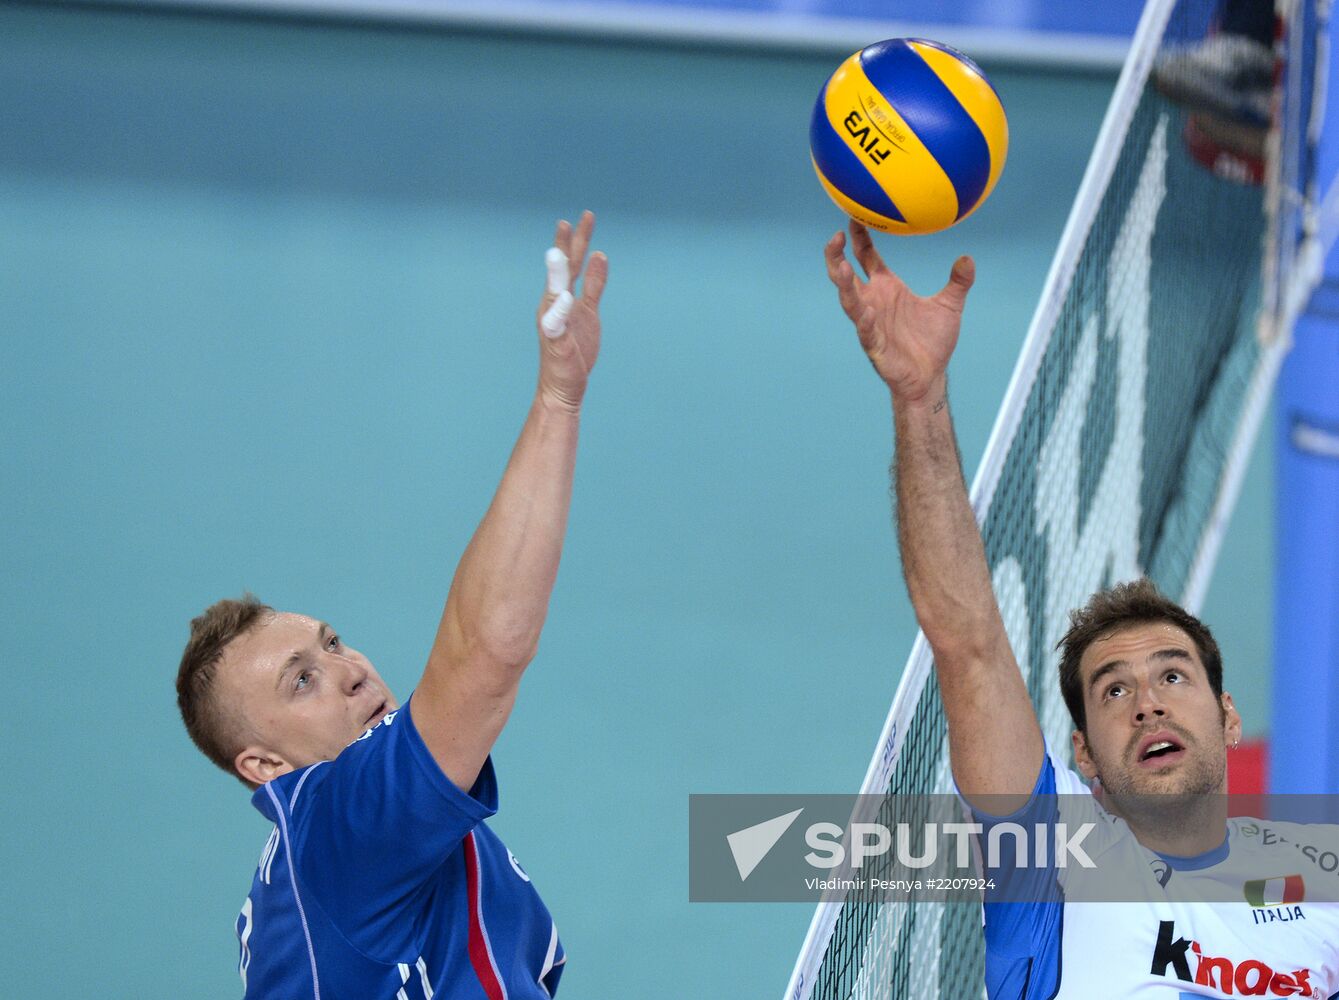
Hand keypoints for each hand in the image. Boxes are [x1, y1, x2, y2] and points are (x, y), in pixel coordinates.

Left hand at [536, 211, 607, 411]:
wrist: (565, 385)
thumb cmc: (558, 367)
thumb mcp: (557, 342)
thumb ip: (558, 318)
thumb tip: (563, 295)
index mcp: (551, 304)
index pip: (559, 272)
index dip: (562, 249)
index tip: (565, 226)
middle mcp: (560, 300)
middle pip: (570, 263)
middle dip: (575, 239)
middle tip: (583, 216)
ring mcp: (574, 307)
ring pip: (580, 271)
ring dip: (584, 248)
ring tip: (587, 225)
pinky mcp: (586, 316)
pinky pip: (593, 289)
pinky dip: (598, 273)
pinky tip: (602, 258)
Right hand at [824, 221, 974, 403]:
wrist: (930, 377)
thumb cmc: (933, 342)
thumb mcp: (950, 306)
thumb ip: (958, 282)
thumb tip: (968, 258)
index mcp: (887, 289)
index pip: (867, 258)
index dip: (860, 238)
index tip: (854, 216)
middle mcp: (874, 303)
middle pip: (847, 276)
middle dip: (836, 257)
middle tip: (835, 238)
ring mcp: (871, 324)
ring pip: (850, 301)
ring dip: (843, 284)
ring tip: (839, 266)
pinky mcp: (874, 345)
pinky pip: (865, 331)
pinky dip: (863, 320)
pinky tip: (863, 310)